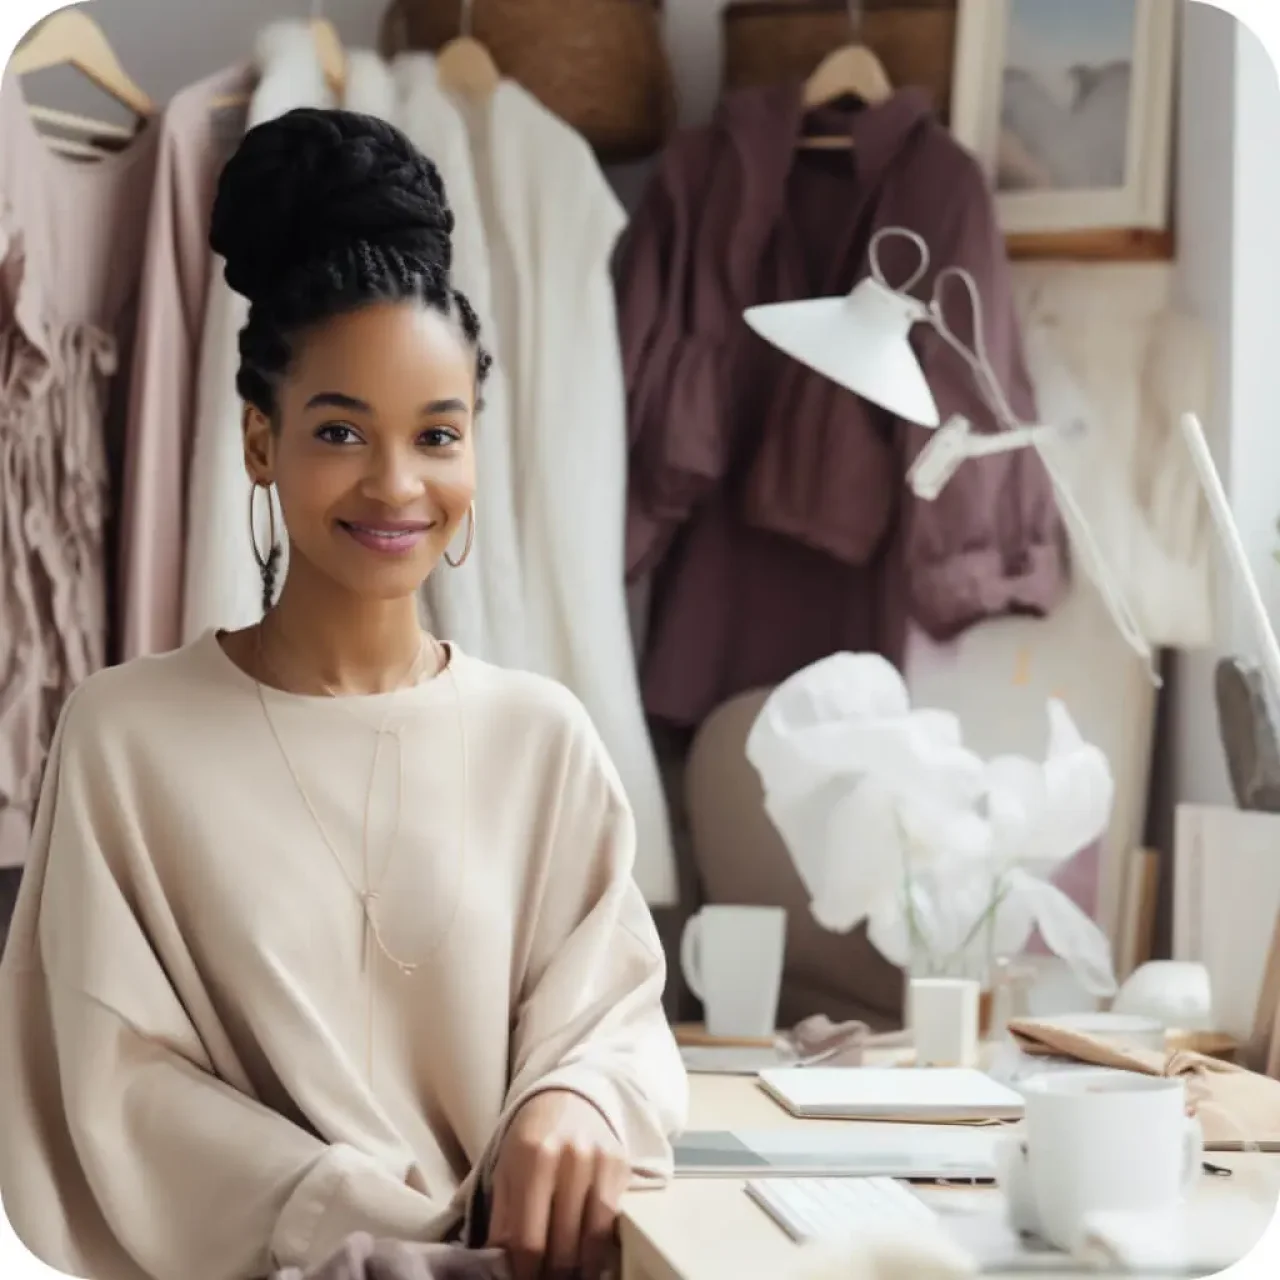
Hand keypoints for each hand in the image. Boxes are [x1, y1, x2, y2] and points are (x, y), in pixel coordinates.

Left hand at [487, 1089, 628, 1279]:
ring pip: (590, 1239)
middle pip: (561, 1245)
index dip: (525, 1274)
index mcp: (532, 1156)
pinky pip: (611, 1223)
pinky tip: (588, 1260)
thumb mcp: (506, 1172)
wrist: (570, 1099)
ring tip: (567, 1277)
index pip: (527, 1239)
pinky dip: (600, 1250)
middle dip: (551, 1275)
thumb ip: (502, 1219)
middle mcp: (568, 1156)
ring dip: (578, 1269)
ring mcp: (599, 1159)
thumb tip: (499, 1269)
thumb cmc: (532, 1140)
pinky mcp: (620, 1164)